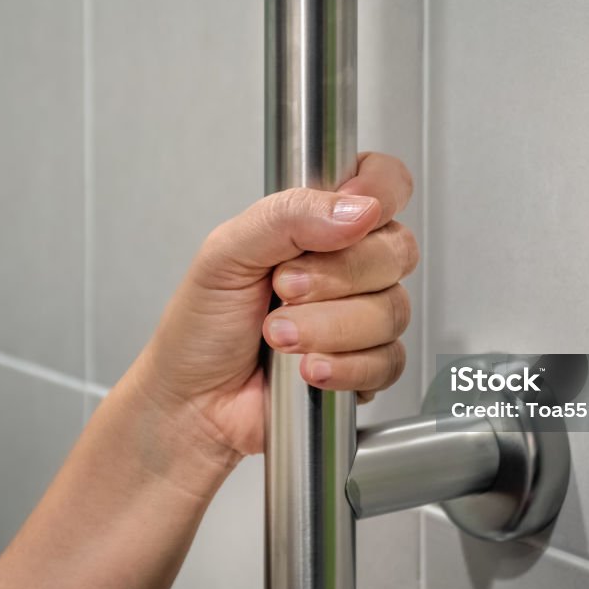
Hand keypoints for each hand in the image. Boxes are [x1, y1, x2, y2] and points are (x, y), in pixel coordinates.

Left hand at [127, 152, 415, 458]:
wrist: (191, 405)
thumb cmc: (200, 328)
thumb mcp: (225, 253)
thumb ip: (287, 216)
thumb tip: (357, 209)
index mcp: (317, 223)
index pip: (382, 183)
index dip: (379, 194)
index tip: (349, 218)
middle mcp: (347, 265)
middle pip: (396, 250)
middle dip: (337, 276)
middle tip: (283, 289)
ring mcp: (360, 317)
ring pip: (391, 309)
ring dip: (329, 327)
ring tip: (278, 336)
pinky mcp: (366, 367)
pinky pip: (388, 361)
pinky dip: (345, 367)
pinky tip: (306, 369)